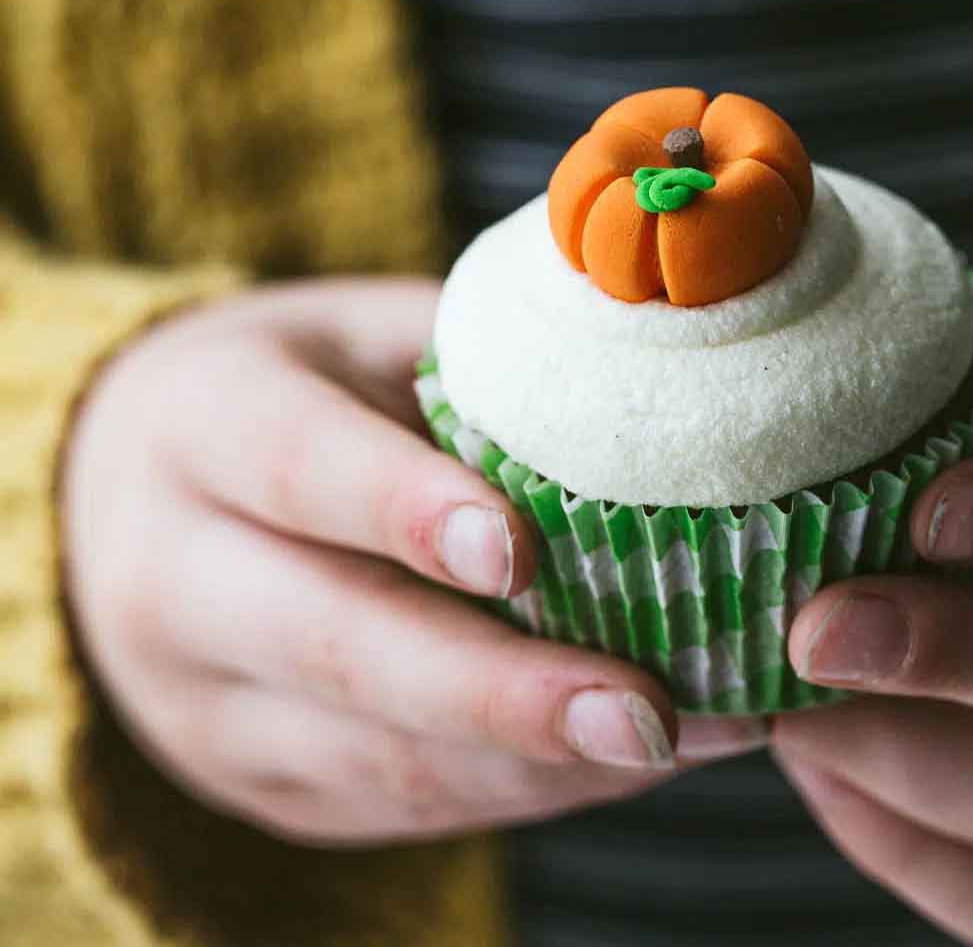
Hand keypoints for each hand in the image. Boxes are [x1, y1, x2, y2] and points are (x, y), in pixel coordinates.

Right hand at [62, 278, 763, 844]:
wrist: (127, 494)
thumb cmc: (287, 390)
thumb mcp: (358, 335)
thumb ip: (471, 357)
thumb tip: (629, 386)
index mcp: (201, 425)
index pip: (298, 466)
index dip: (404, 507)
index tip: (521, 550)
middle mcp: (174, 578)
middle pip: (335, 647)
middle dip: (497, 690)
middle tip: (644, 707)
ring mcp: (205, 703)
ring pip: (373, 756)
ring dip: (537, 762)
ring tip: (677, 739)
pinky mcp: (258, 781)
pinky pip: (394, 804)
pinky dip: (518, 790)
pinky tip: (614, 762)